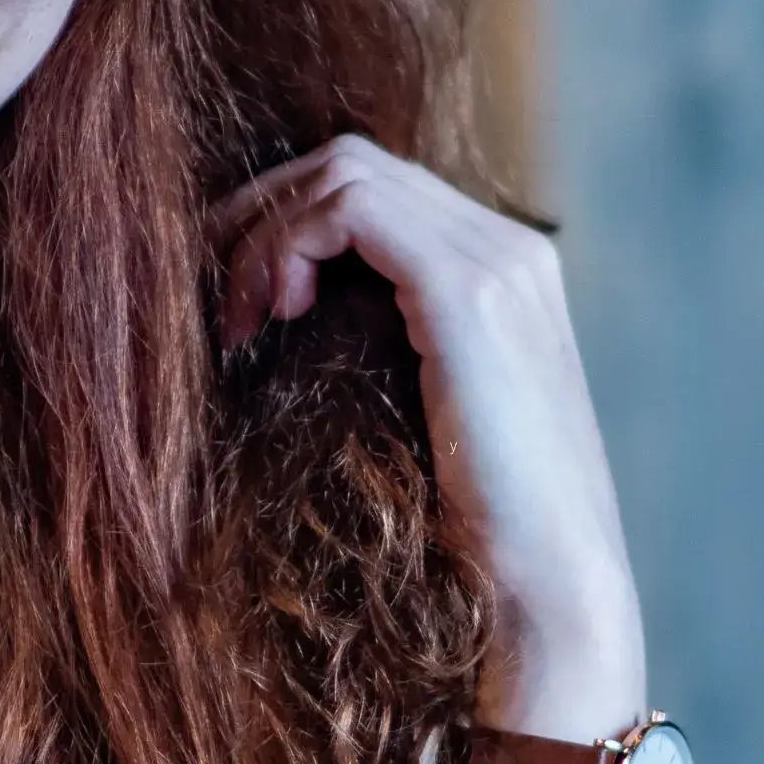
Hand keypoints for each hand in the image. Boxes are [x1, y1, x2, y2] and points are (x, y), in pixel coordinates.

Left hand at [209, 137, 649, 742]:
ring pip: (343, 173)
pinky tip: (269, 317)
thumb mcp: (414, 421)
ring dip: (264, 233)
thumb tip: (275, 318)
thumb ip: (374, 354)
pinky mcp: (468, 292)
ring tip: (240, 322)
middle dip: (259, 217)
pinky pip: (350, 207)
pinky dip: (285, 244)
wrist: (547, 599)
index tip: (235, 309)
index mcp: (507, 275)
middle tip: (216, 306)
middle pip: (350, 165)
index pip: (373, 192)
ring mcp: (498, 263)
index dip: (283, 226)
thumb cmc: (471, 539)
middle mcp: (512, 250)